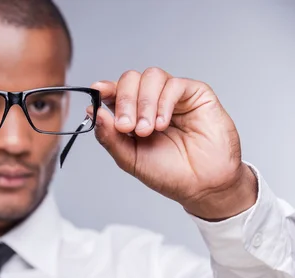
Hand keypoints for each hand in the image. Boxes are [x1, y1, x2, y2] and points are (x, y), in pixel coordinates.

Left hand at [90, 68, 256, 220]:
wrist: (202, 185)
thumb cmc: (169, 173)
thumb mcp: (129, 158)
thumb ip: (109, 136)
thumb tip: (92, 111)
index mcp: (132, 115)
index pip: (115, 93)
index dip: (105, 89)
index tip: (97, 92)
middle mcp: (151, 101)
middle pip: (130, 79)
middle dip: (124, 101)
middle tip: (127, 127)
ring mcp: (173, 96)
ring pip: (151, 76)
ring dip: (144, 103)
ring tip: (147, 130)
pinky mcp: (195, 94)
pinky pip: (174, 84)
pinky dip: (163, 102)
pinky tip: (162, 124)